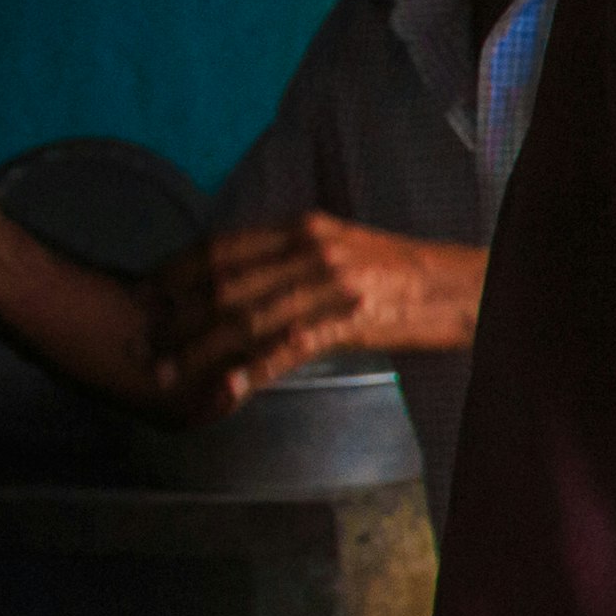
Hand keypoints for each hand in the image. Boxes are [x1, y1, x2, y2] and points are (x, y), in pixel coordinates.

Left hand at [144, 214, 485, 410]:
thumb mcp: (350, 252)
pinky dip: (252, 369)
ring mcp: (333, 282)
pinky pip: (288, 346)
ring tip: (165, 375)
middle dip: (173, 319)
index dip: (174, 274)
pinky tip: (226, 389)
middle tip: (140, 346)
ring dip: (198, 351)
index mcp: (307, 227)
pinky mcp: (354, 318)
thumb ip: (299, 262)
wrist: (476, 285)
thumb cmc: (415, 276)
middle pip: (223, 284)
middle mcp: (312, 247)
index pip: (221, 248)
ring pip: (246, 318)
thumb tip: (254, 286)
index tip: (144, 299)